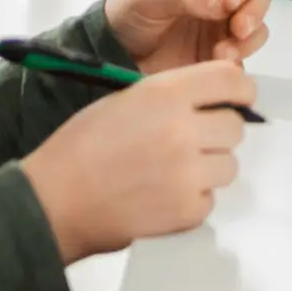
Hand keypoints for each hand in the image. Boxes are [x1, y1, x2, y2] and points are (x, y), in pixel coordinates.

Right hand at [21, 59, 255, 261]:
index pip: (232, 80)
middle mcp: (183, 130)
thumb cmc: (82, 147)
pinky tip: (163, 195)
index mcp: (166, 94)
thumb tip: (215, 100)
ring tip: (173, 171)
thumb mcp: (127, 99)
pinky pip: (210, 199)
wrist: (52, 201)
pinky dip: (193, 199)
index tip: (236, 99)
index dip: (239, 89)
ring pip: (229, 164)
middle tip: (191, 141)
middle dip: (218, 132)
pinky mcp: (186, 211)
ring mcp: (188, 173)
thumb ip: (174, 96)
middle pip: (235, 126)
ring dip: (209, 167)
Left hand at [105, 0, 272, 74]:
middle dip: (254, 11)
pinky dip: (239, 61)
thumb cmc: (130, 11)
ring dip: (248, 39)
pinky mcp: (223, 54)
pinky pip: (244, 57)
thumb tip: (223, 2)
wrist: (116, 54)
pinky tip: (217, 65)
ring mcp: (225, 25)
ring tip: (222, 54)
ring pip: (257, 26)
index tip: (231, 1)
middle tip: (238, 29)